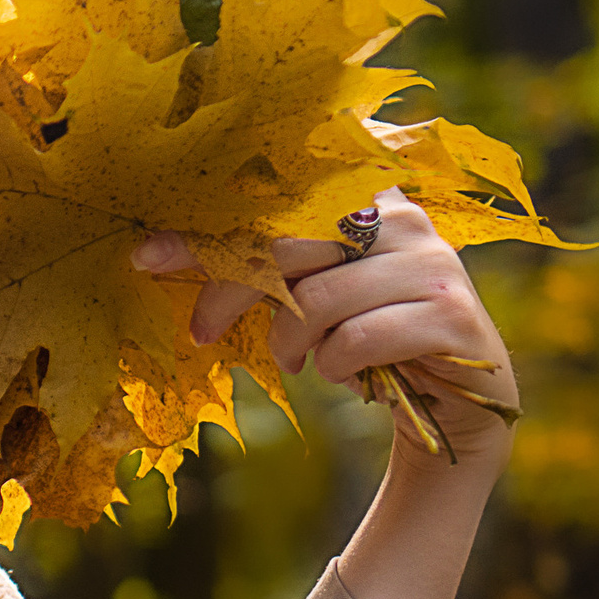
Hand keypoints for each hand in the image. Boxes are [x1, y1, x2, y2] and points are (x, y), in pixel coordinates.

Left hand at [130, 187, 520, 468]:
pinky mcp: (451, 314)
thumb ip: (255, 263)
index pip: (277, 197)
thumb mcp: (308, 294)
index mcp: (367, 196)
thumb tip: (151, 250)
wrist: (452, 402)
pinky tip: (341, 371)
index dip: (211, 224)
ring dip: (290, 342)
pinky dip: (335, 363)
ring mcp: (433, 263)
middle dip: (230, 292)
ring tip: (297, 359)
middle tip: (199, 331)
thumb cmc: (366, 336)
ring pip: (319, 299)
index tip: (146, 254)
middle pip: (289, 243)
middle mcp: (404, 218)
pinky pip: (359, 338)